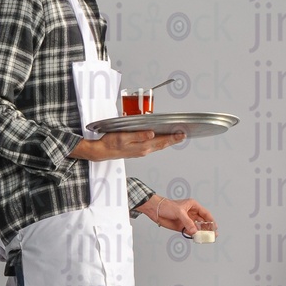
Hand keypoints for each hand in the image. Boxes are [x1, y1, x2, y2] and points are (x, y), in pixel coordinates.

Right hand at [71, 130, 185, 160]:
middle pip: (162, 144)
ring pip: (158, 146)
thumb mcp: (123, 137)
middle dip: (173, 139)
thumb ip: (138, 136)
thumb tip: (151, 134)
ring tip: (176, 136)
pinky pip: (152, 146)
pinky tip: (161, 139)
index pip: (161, 141)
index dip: (173, 137)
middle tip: (184, 134)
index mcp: (142, 147)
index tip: (182, 134)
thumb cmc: (110, 143)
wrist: (101, 151)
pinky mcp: (137, 151)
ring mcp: (141, 151)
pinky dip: (159, 142)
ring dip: (167, 141)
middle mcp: (144, 150)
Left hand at [138, 194, 216, 234]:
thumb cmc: (167, 206)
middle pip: (203, 222)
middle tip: (213, 235)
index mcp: (193, 206)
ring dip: (201, 233)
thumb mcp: (179, 212)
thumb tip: (194, 231)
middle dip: (208, 228)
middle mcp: (191, 213)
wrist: (155, 210)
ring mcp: (187, 221)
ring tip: (206, 238)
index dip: (211, 220)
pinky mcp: (181, 227)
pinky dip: (194, 235)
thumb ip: (187, 222)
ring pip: (197, 228)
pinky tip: (197, 238)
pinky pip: (190, 232)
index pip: (205, 213)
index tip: (215, 227)